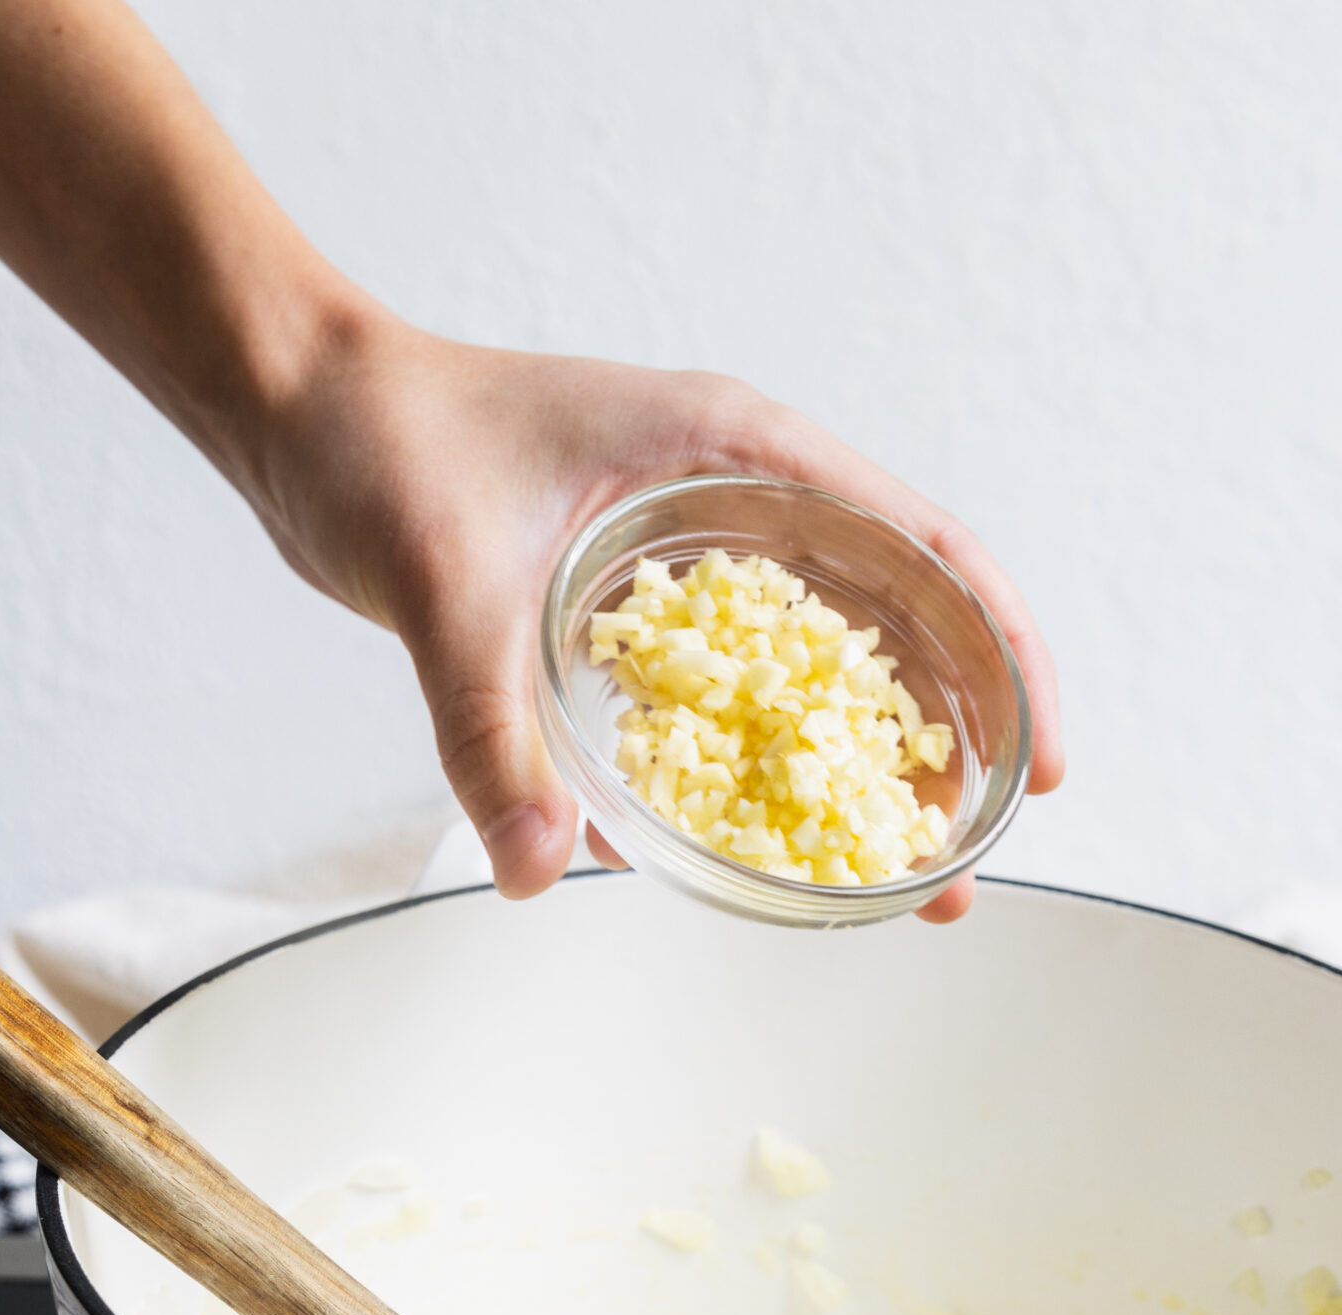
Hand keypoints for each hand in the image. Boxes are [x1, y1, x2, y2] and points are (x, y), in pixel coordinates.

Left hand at [249, 315, 1064, 922]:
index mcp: (740, 454)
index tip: (1041, 764)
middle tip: (963, 872)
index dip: (1007, 660)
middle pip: (901, 627)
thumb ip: (490, 729)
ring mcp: (699, 555)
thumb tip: (539, 875)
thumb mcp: (445, 586)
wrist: (301, 407)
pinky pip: (741, 697)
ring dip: (866, 772)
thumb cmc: (382, 443)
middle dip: (950, 751)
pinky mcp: (644, 606)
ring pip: (827, 670)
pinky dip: (772, 768)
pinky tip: (773, 845)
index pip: (928, 553)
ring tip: (895, 881)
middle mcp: (741, 500)